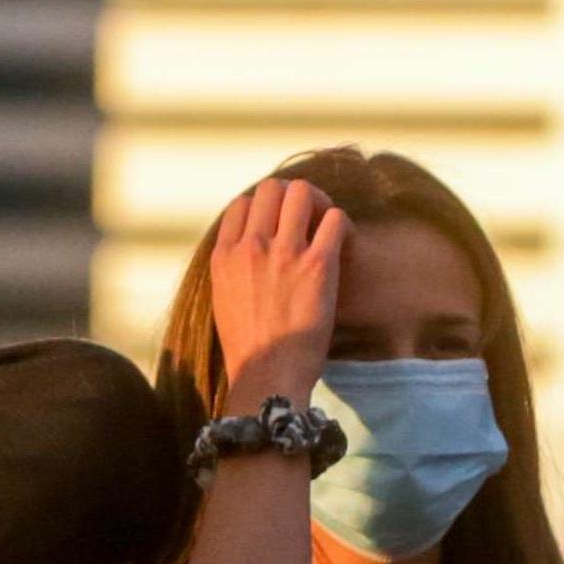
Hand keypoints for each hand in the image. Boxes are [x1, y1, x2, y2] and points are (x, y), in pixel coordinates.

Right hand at [203, 179, 345, 407]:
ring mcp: (284, 253)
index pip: (241, 204)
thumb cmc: (247, 348)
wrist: (267, 375)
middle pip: (270, 188)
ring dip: (316, 203)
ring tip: (323, 224)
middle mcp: (251, 246)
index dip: (262, 209)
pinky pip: (334, 219)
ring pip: (301, 192)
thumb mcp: (222, 300)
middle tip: (304, 219)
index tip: (276, 225)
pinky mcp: (317, 264)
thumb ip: (231, 270)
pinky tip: (341, 242)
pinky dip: (340, 224)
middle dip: (289, 197)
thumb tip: (244, 255)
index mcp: (224, 256)